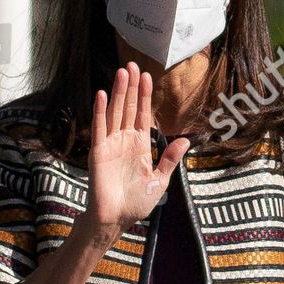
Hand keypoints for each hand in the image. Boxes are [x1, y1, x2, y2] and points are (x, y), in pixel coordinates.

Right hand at [79, 62, 188, 244]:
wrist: (117, 219)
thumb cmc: (136, 202)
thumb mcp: (160, 179)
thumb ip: (170, 159)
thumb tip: (184, 141)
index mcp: (140, 145)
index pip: (142, 115)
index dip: (144, 96)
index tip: (147, 76)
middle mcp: (124, 140)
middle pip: (128, 108)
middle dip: (131, 87)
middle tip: (132, 64)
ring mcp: (110, 144)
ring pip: (115, 112)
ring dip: (118, 92)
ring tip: (121, 72)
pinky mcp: (98, 151)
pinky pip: (99, 127)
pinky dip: (100, 110)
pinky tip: (103, 94)